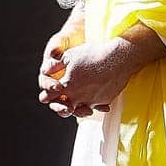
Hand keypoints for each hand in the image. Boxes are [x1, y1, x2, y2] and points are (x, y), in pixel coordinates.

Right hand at [37, 19, 87, 116]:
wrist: (87, 36)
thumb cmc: (71, 38)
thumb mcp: (62, 40)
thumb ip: (56, 46)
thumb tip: (52, 53)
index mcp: (50, 74)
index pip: (46, 85)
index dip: (50, 87)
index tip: (58, 87)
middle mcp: (60, 85)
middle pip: (57, 101)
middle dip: (61, 106)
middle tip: (68, 108)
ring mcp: (73, 90)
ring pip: (73, 106)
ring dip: (79, 111)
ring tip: (88, 111)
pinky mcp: (87, 93)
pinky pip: (88, 103)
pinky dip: (96, 106)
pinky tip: (104, 107)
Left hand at [39, 25, 165, 118]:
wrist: (118, 58)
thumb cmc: (93, 54)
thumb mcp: (69, 55)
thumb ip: (55, 65)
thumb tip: (46, 71)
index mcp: (67, 86)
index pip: (50, 96)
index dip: (47, 95)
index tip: (48, 94)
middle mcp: (78, 97)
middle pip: (63, 108)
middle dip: (61, 105)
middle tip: (62, 102)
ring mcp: (91, 101)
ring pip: (80, 111)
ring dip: (77, 107)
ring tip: (78, 101)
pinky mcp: (104, 102)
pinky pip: (96, 107)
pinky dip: (94, 105)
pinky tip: (95, 98)